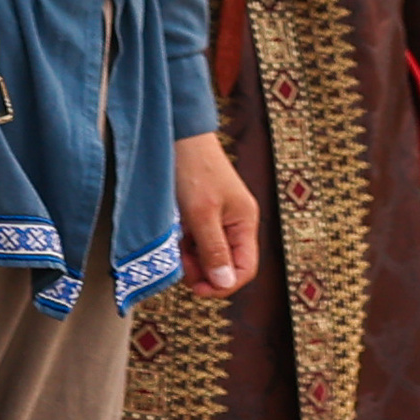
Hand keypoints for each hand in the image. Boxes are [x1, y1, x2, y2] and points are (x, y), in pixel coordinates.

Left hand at [173, 131, 257, 297]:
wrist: (176, 131)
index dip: (223, 285)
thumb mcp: (201, 213)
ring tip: (176, 249)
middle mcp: (237, 221)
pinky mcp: (203, 208)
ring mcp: (220, 214)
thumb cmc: (192, 168)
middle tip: (181, 268)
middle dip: (205, 271)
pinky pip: (199, 237)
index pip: (244, 268)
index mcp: (245, 222)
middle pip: (227, 262)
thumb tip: (224, 283)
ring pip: (211, 251)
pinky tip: (175, 237)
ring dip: (194, 257)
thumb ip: (213, 249)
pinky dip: (187, 242)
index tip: (197, 289)